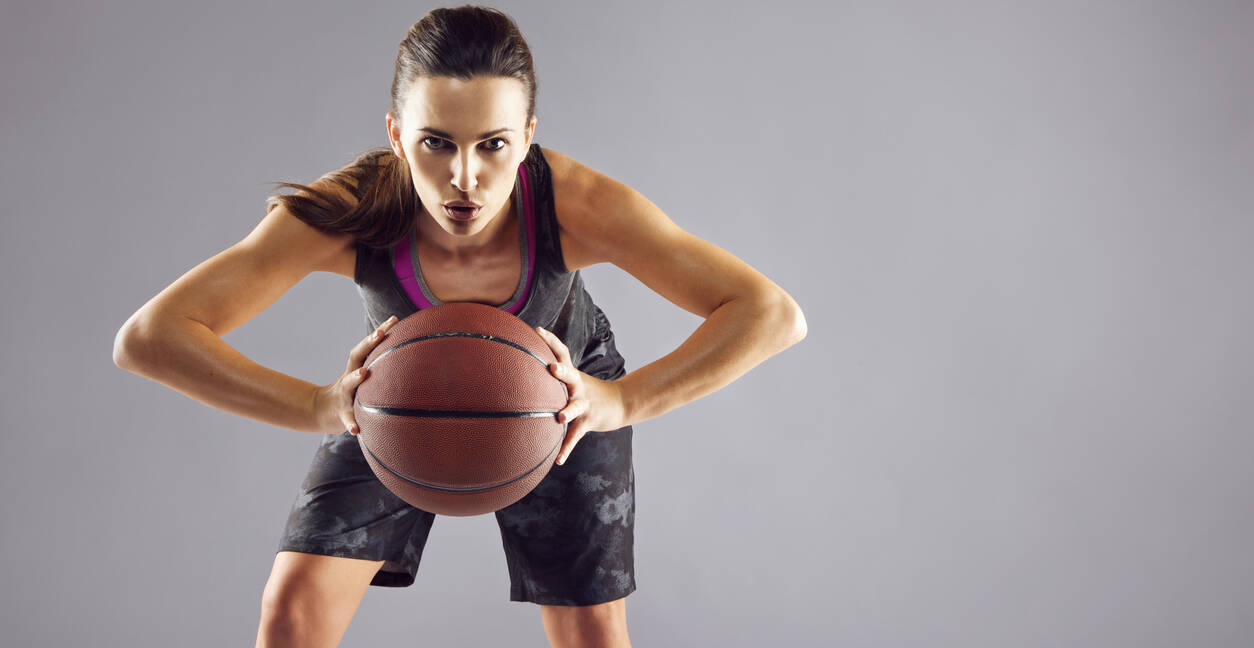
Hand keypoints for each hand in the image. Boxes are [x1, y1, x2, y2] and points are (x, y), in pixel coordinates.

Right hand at [312, 315, 397, 434]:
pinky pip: (346, 418)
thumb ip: (381, 368)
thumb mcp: (364, 377)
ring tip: (364, 373)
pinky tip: (356, 430)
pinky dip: (350, 423)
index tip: (395, 319)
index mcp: (357, 367)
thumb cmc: (352, 392)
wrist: (322, 411)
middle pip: (356, 357)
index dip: (380, 332)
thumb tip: (413, 358)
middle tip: (380, 334)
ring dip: (355, 377)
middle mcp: (349, 377)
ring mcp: (344, 394)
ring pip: (348, 384)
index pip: (368, 345)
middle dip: (368, 343)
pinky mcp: (340, 413)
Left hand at [535, 326, 627, 465]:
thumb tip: (526, 366)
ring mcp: (585, 404)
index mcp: (573, 374)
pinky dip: (566, 448)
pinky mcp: (589, 421)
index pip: (562, 352)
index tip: (537, 330)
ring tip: (560, 418)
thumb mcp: (575, 378)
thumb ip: (555, 373)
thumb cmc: (590, 391)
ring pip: (576, 407)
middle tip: (551, 367)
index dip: (551, 341)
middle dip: (562, 371)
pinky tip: (557, 460)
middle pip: (570, 375)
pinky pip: (576, 436)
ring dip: (568, 411)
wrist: (622, 403)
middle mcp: (579, 386)